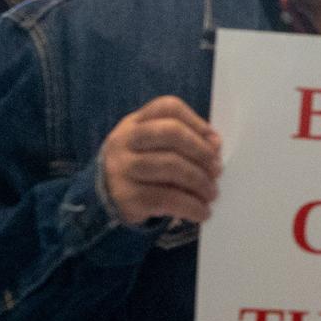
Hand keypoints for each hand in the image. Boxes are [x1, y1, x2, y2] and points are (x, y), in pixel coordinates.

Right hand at [99, 96, 221, 225]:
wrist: (104, 198)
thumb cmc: (141, 167)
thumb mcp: (154, 147)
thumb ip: (184, 141)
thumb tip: (215, 146)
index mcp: (135, 122)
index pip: (168, 108)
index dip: (197, 122)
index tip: (215, 142)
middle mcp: (125, 140)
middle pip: (170, 133)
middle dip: (201, 151)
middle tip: (217, 170)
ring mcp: (123, 168)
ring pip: (170, 166)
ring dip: (199, 181)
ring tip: (211, 193)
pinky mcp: (126, 197)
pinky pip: (165, 199)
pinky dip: (190, 206)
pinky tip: (202, 212)